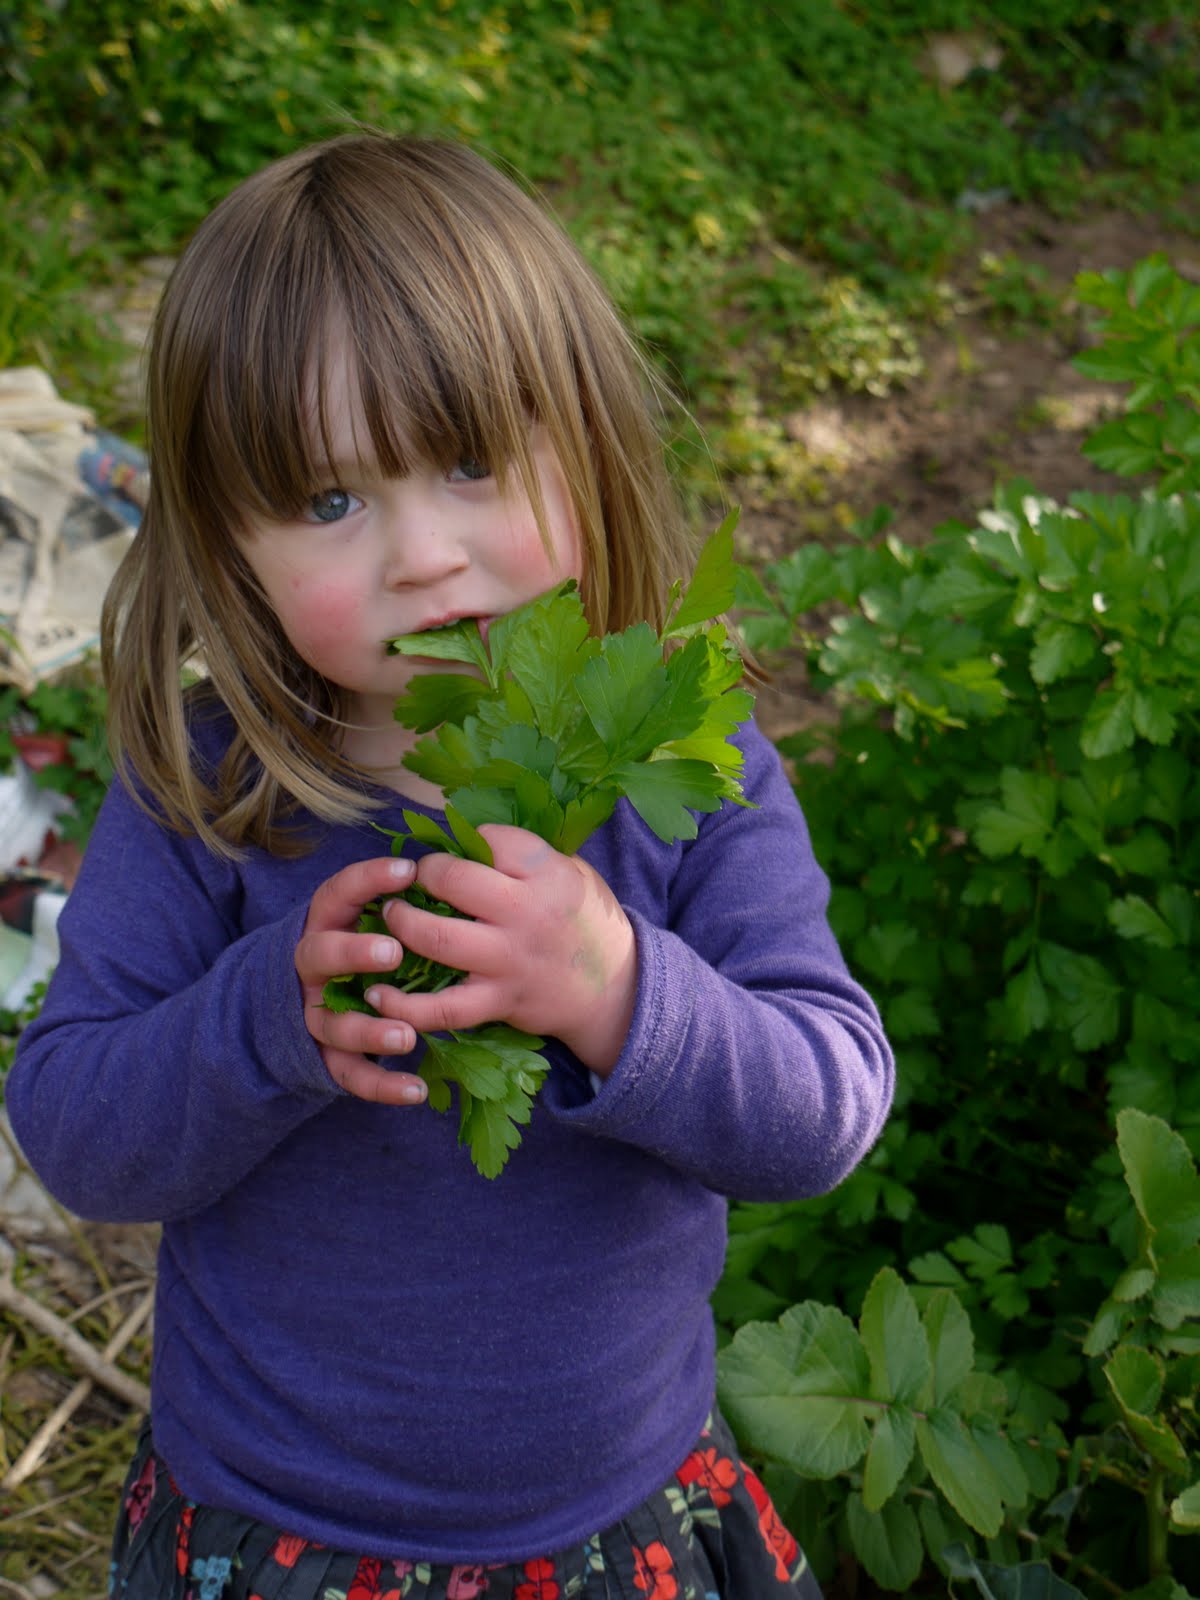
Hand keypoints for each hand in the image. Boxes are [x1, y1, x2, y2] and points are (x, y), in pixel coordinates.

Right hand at [295, 856, 427, 1103]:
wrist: (324, 996)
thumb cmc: (375, 941)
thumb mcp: (385, 912)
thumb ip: (410, 894)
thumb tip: (465, 857)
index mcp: (330, 922)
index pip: (338, 893)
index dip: (367, 880)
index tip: (407, 872)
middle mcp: (316, 965)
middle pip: (318, 955)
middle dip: (352, 952)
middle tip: (393, 952)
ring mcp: (318, 1013)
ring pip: (332, 1024)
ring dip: (368, 1030)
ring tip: (407, 1034)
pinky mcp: (332, 1055)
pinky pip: (350, 1074)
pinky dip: (381, 1084)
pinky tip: (416, 1090)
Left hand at [366, 825, 637, 1075]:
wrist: (616, 988)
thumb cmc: (584, 919)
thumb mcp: (571, 871)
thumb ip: (523, 855)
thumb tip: (463, 834)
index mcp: (549, 873)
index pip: (490, 838)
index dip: (462, 840)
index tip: (456, 853)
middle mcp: (528, 914)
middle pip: (455, 882)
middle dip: (422, 875)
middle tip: (413, 882)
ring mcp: (509, 960)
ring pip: (438, 939)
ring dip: (402, 925)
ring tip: (392, 917)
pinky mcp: (499, 1001)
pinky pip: (443, 1008)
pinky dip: (404, 1005)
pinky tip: (379, 994)